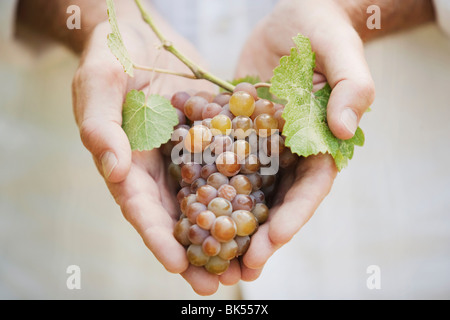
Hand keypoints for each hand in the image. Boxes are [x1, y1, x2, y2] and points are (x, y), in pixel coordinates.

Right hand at [71, 20, 235, 294]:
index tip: (176, 264)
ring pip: (205, 201)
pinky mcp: (209, 139)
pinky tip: (262, 213)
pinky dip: (241, 192)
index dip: (157, 237)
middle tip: (217, 284)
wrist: (140, 35)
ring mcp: (184, 156)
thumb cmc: (111, 57)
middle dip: (195, 252)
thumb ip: (100, 125)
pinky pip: (227, 168)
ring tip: (244, 264)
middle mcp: (157, 168)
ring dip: (223, 233)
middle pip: (175, 217)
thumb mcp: (99, 84)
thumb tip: (113, 168)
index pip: (139, 207)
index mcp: (127, 162)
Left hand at [234, 0, 373, 270]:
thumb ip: (351, 87)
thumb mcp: (341, 51)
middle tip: (241, 267)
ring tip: (214, 256)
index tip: (274, 237)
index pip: (312, 187)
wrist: (291, 20)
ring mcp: (263, 147)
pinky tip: (190, 211)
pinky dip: (209, 188)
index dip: (296, 215)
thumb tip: (346, 128)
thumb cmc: (323, 31)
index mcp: (321, 143)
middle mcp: (292, 153)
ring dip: (232, 225)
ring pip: (248, 193)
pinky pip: (222, 164)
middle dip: (262, 236)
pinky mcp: (237, 135)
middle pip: (278, 202)